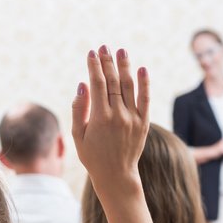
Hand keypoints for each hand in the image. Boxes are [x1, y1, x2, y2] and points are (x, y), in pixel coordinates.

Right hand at [72, 45, 149, 195]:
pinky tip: (141, 69)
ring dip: (125, 67)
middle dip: (108, 62)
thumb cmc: (93, 156)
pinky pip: (145, 99)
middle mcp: (118, 115)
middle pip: (113, 81)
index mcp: (99, 117)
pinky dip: (144, 83)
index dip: (94, 66)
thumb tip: (82, 84)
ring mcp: (133, 119)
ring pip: (129, 87)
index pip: (97, 84)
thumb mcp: (78, 135)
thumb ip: (79, 109)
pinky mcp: (143, 124)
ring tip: (122, 51)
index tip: (91, 53)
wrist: (116, 175)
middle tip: (104, 47)